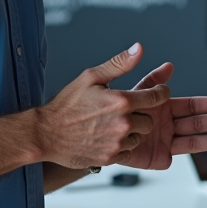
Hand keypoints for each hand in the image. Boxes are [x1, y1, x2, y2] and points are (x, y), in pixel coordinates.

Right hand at [37, 43, 171, 168]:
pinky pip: (127, 151)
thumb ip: (119, 64)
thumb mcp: (90, 77)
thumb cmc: (66, 105)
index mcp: (121, 101)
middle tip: (122, 110)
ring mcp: (117, 143)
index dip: (160, 93)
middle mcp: (123, 124)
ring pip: (139, 136)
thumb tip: (138, 49)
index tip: (157, 93)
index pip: (156, 97)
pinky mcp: (111, 158)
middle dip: (140, 114)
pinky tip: (105, 136)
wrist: (46, 134)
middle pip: (149, 120)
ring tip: (111, 124)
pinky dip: (120, 144)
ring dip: (131, 131)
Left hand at [115, 56, 206, 170]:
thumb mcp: (128, 90)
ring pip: (193, 137)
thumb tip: (169, 66)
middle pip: (198, 120)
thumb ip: (149, 81)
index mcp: (162, 106)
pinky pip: (179, 152)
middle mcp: (167, 124)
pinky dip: (198, 147)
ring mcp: (164, 140)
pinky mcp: (159, 156)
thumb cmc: (105, 111)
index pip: (192, 104)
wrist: (89, 135)